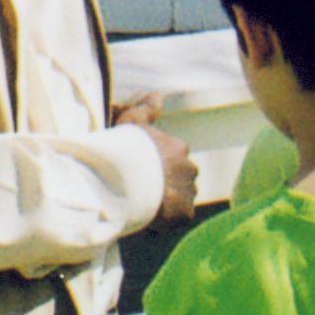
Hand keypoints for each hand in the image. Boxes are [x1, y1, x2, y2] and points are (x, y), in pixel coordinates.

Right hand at [117, 98, 200, 223]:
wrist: (125, 182)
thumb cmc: (125, 151)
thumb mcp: (130, 123)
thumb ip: (146, 109)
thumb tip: (158, 95)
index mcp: (178, 148)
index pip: (173, 156)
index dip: (157, 164)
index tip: (142, 171)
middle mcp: (189, 168)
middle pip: (180, 177)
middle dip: (167, 182)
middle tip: (144, 190)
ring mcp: (189, 192)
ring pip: (182, 196)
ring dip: (169, 200)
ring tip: (147, 205)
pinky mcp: (185, 213)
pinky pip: (180, 216)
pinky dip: (169, 218)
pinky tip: (152, 218)